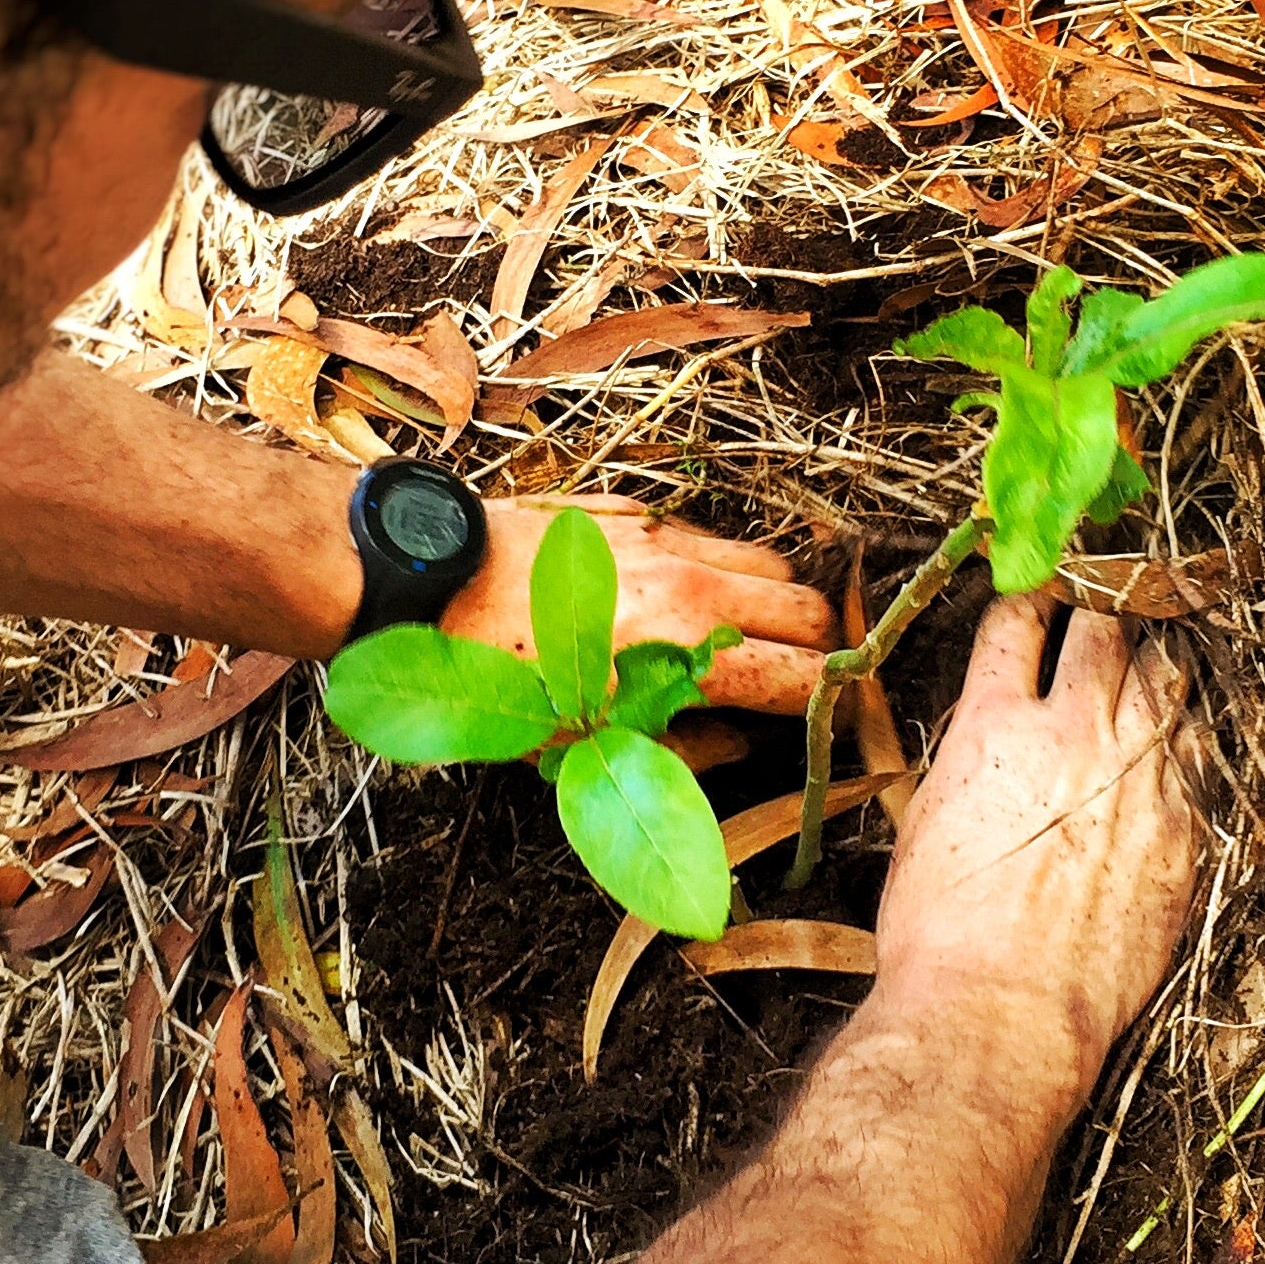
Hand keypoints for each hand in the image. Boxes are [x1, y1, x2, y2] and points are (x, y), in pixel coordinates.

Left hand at [446, 495, 835, 715]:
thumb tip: (743, 743)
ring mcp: (664, 539)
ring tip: (742, 636)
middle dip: (816, 648)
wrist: (431, 584)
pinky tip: (672, 598)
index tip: (832, 723)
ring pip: (766, 561)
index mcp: (689, 653)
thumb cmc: (498, 684)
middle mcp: (693, 585)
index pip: (809, 676)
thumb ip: (683, 751)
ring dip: (770, 602)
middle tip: (795, 678)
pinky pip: (705, 536)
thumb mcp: (587, 750)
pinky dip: (713, 567)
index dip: (833, 707)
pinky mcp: (632, 512)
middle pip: (811, 608)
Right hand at [867, 595, 1200, 1101]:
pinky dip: (1181, 733)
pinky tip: (1173, 735)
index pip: (1019, 620)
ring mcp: (1139, 778)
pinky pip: (1196, 751)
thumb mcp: (926, 819)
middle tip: (1102, 603)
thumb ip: (969, 754)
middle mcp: (1074, 734)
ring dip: (1152, 659)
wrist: (1000, 1013)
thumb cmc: (937, 935)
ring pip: (1166, 677)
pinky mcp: (1183, 828)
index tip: (1036, 596)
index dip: (1028, 598)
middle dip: (1102, 607)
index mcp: (995, 724)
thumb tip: (991, 728)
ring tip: (1147, 655)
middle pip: (1105, 628)